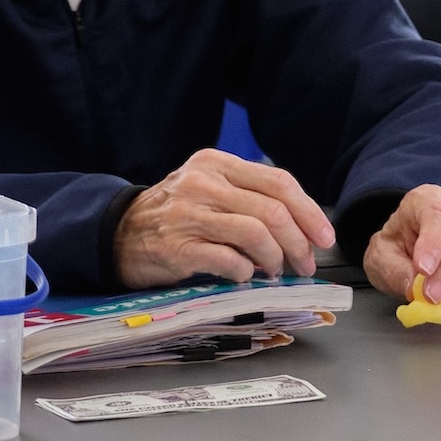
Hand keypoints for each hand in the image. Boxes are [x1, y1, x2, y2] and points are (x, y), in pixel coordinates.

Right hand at [115, 148, 334, 287]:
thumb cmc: (174, 214)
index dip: (309, 211)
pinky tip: (244, 277)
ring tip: (275, 271)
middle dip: (299, 241)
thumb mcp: (209, 189)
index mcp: (217, 163)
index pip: (279, 182)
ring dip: (275, 258)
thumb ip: (248, 197)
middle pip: (273, 209)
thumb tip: (301, 227)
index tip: (324, 236)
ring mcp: (189, 214)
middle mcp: (204, 182)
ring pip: (256, 233)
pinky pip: (228, 260)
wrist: (115, 234)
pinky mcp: (177, 248)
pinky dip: (245, 272)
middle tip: (306, 264)